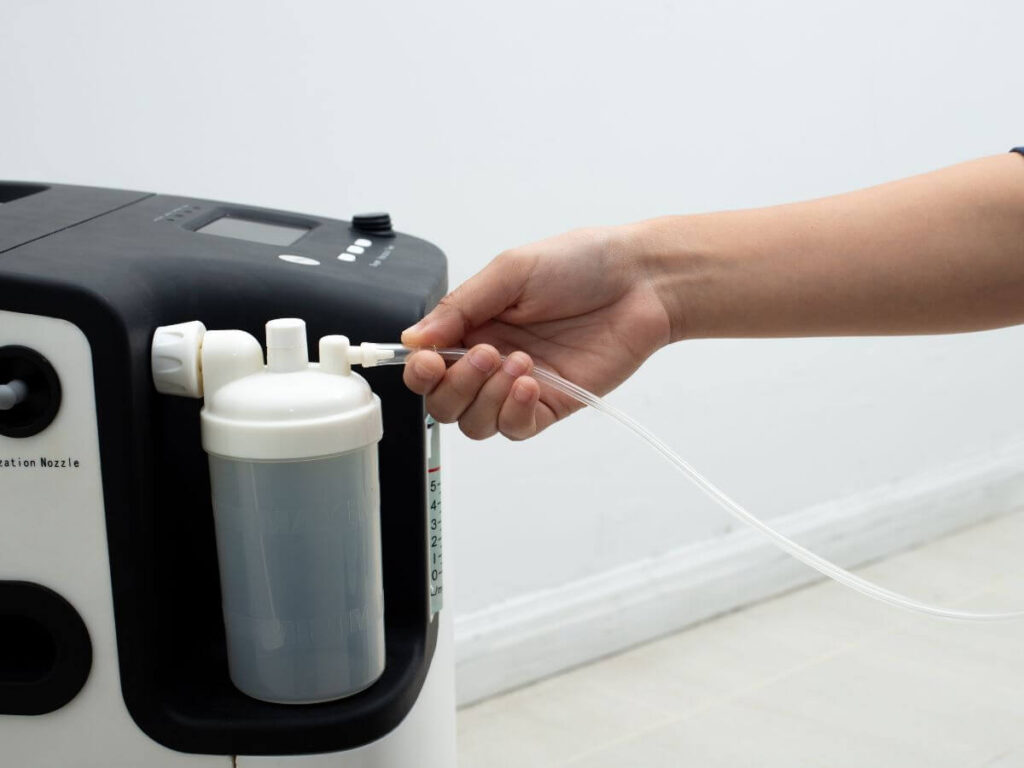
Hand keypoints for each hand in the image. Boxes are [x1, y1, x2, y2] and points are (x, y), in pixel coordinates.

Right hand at [401, 226, 671, 439]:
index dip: (420, 371)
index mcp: (475, 324)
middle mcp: (492, 359)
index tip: (429, 359)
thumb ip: (460, 307)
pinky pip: (516, 428)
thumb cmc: (582, 263)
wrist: (641, 280)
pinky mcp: (552, 403)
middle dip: (456, 385)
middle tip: (487, 353)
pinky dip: (513, 411)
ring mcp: (521, 385)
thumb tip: (413, 338)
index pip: (428, 364)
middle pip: (445, 403)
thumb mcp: (510, 271)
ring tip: (519, 361)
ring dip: (486, 397)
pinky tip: (530, 382)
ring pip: (475, 423)